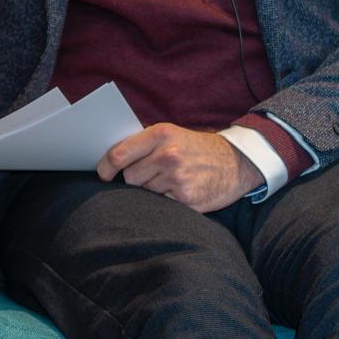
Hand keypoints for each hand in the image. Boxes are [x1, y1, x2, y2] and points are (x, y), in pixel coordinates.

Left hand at [97, 124, 262, 212]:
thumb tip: (109, 160)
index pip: (119, 154)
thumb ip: (143, 144)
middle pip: (130, 177)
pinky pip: (162, 204)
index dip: (105, 167)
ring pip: (146, 192)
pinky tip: (182, 190)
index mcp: (160, 134)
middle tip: (155, 174)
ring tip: (173, 180)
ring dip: (154, 190)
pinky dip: (168, 201)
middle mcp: (168, 155)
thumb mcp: (171, 135)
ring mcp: (178, 178)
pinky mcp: (187, 199)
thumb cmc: (196, 148)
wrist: (236, 162)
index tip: (103, 174)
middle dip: (137, 178)